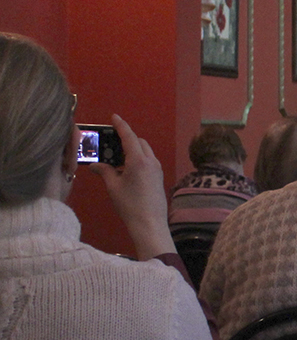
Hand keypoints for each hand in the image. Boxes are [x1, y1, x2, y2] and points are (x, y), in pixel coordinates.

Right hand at [90, 114, 174, 260]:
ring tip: (116, 158)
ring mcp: (157, 169)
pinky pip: (148, 161)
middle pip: (139, 142)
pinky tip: (126, 169)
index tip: (114, 116)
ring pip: (145, 151)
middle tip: (110, 143)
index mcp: (139, 160)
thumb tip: (95, 165)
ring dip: (132, 150)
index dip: (121, 125)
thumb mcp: (113, 187)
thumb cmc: (129, 205)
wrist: (150, 223)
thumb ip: (104, 172)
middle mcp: (151, 161)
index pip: (129, 137)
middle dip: (126, 139)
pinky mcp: (159, 177)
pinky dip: (137, 158)